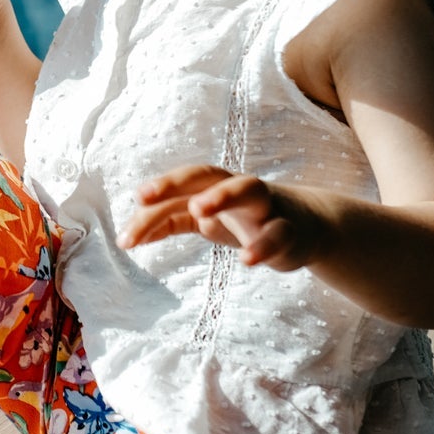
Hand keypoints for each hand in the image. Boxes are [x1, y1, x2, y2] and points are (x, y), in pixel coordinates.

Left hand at [120, 165, 324, 270]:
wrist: (307, 227)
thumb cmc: (244, 218)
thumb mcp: (204, 219)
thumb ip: (168, 222)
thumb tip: (126, 237)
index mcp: (215, 184)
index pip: (182, 184)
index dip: (158, 190)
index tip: (134, 201)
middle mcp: (238, 187)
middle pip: (207, 174)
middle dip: (175, 182)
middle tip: (145, 197)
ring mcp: (266, 206)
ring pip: (248, 189)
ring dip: (222, 196)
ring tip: (199, 211)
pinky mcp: (291, 231)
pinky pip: (279, 233)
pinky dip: (263, 244)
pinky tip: (247, 259)